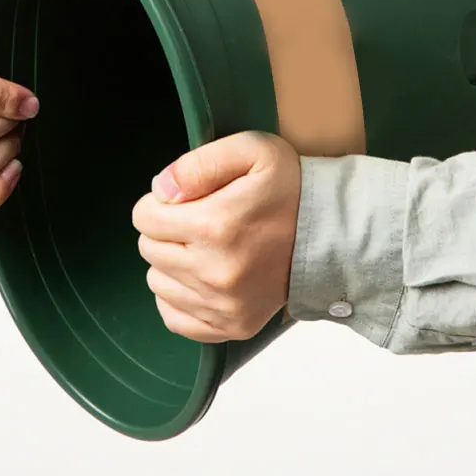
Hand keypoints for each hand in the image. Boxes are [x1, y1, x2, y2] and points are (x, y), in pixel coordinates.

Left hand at [132, 131, 301, 342]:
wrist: (332, 233)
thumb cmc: (289, 188)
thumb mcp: (251, 149)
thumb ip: (197, 162)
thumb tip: (159, 190)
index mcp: (215, 225)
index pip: (144, 217)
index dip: (160, 202)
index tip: (186, 199)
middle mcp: (215, 272)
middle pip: (148, 249)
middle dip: (166, 230)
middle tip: (201, 220)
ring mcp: (224, 305)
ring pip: (157, 282)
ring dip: (172, 262)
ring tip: (207, 247)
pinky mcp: (232, 326)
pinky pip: (173, 317)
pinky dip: (180, 296)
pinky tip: (204, 275)